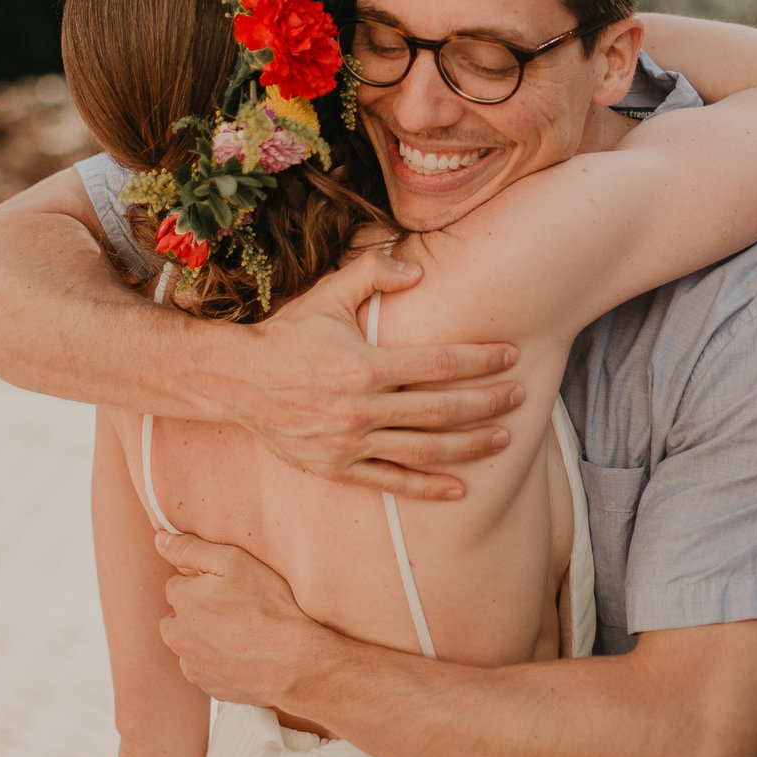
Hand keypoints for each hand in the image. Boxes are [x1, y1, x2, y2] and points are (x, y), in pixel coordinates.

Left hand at [156, 531, 345, 715]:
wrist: (295, 663)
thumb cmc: (269, 609)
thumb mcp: (234, 562)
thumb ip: (192, 549)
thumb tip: (160, 539)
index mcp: (182, 601)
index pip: (178, 584)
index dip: (204, 583)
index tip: (229, 588)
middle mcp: (178, 635)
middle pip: (179, 616)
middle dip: (198, 612)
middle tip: (236, 610)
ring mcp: (192, 664)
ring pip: (191, 644)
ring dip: (206, 638)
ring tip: (242, 634)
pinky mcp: (208, 686)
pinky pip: (205, 668)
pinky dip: (218, 661)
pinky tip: (244, 654)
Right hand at [227, 249, 524, 498]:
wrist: (234, 380)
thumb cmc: (287, 334)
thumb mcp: (327, 295)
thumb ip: (372, 273)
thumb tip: (417, 268)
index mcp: (364, 365)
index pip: (440, 365)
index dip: (481, 361)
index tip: (511, 355)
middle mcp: (360, 408)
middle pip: (442, 410)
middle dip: (488, 404)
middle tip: (522, 397)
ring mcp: (349, 443)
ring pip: (424, 450)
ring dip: (470, 447)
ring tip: (504, 439)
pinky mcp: (337, 468)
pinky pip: (390, 483)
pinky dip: (427, 487)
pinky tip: (460, 487)